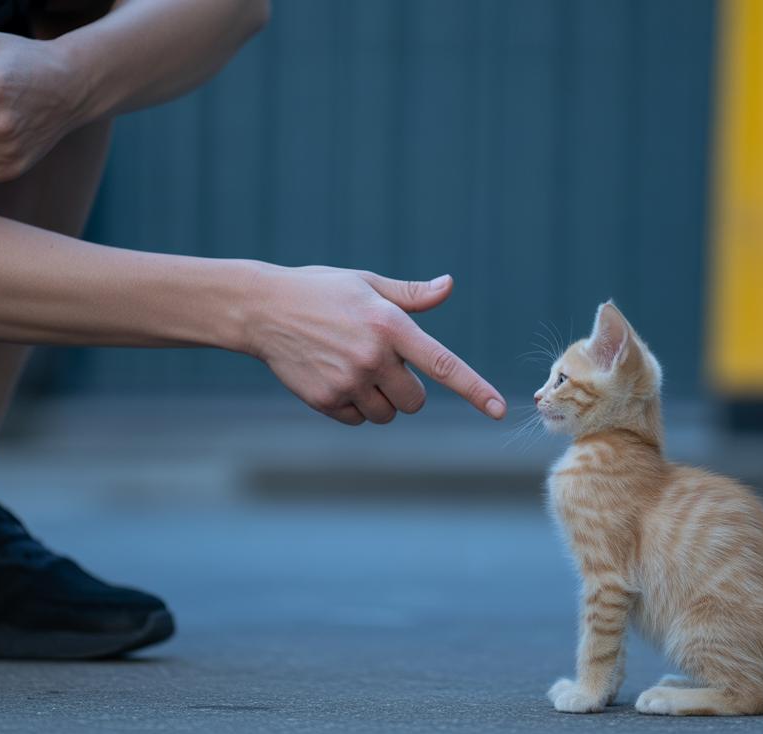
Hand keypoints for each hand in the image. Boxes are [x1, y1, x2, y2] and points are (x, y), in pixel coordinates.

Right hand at [245, 266, 505, 424]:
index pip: (443, 364)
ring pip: (388, 414)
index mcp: (390, 325)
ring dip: (380, 400)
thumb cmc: (321, 292)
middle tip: (380, 363)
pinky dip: (353, 408)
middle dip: (405, 388)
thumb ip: (411, 295)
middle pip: (414, 400)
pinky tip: (333, 378)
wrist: (262, 309)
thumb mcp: (367, 284)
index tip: (500, 411)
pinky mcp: (325, 399)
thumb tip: (448, 286)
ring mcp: (348, 381)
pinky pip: (358, 419)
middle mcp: (373, 356)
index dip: (475, 390)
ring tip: (353, 367)